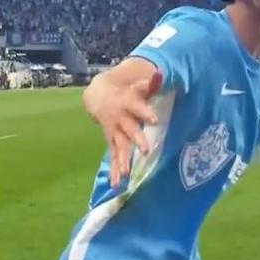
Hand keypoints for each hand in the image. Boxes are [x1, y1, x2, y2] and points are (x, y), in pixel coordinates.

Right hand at [87, 71, 162, 187]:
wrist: (99, 97)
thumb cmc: (126, 91)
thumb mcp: (136, 85)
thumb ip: (149, 82)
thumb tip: (160, 75)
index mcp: (128, 104)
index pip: (138, 108)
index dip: (146, 113)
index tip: (155, 120)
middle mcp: (121, 120)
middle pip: (129, 130)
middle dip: (137, 140)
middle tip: (146, 151)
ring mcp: (115, 133)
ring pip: (119, 147)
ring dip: (122, 160)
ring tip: (126, 174)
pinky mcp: (112, 142)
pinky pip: (113, 157)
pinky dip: (114, 171)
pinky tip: (116, 185)